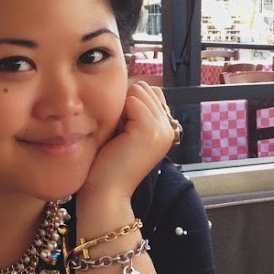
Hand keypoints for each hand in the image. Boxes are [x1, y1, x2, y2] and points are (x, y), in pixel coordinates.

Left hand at [79, 80, 176, 202]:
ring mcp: (162, 129)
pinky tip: (115, 134)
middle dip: (125, 101)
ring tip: (117, 133)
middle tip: (117, 131)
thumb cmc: (107, 164)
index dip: (129, 102)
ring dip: (121, 106)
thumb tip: (129, 81)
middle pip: (145, 87)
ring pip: (140, 90)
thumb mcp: (125, 132)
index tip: (120, 128)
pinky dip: (119, 112)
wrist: (105, 192)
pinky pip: (133, 100)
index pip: (151, 92)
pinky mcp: (149, 129)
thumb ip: (133, 111)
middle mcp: (168, 128)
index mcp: (165, 129)